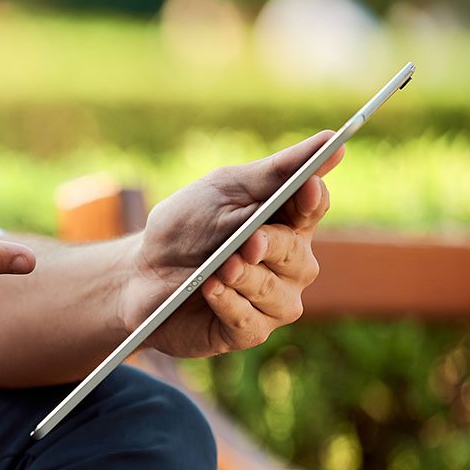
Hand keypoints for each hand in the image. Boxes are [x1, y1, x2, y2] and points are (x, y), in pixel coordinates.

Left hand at [123, 132, 341, 357]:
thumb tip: (330, 139)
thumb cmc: (184, 229)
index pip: (314, 207)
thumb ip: (274, 172)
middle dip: (274, 246)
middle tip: (250, 241)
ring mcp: (271, 300)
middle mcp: (289, 264)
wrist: (138, 274)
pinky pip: (251, 322)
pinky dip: (229, 304)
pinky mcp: (246, 331)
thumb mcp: (222, 191)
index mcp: (287, 222)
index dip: (312, 198)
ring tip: (221, 268)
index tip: (305, 186)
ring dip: (247, 278)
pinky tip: (210, 290)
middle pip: (299, 254)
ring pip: (278, 292)